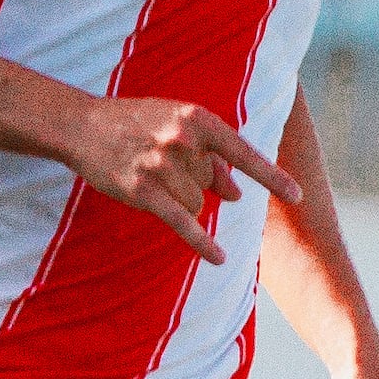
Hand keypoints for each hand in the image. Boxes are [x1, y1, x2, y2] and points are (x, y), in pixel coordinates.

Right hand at [56, 89, 295, 260]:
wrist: (80, 125)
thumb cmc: (137, 124)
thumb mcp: (178, 127)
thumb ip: (212, 158)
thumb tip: (238, 195)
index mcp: (197, 120)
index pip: (243, 153)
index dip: (272, 177)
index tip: (298, 197)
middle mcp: (182, 140)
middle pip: (213, 184)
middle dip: (196, 182)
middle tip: (161, 162)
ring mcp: (161, 165)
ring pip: (197, 203)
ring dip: (181, 199)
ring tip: (149, 176)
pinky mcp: (142, 190)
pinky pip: (182, 222)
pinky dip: (202, 242)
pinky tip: (219, 259)